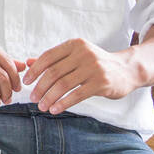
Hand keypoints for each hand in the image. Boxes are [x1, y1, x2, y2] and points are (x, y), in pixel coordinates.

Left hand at [22, 37, 138, 113]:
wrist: (127, 70)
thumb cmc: (96, 64)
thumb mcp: (76, 56)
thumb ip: (53, 59)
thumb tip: (28, 62)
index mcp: (74, 45)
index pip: (48, 57)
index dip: (35, 70)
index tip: (26, 82)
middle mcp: (84, 53)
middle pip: (54, 72)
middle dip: (40, 87)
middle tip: (32, 98)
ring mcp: (93, 68)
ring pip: (63, 85)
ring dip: (49, 97)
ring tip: (42, 106)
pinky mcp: (101, 83)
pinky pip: (77, 95)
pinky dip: (63, 103)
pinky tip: (55, 109)